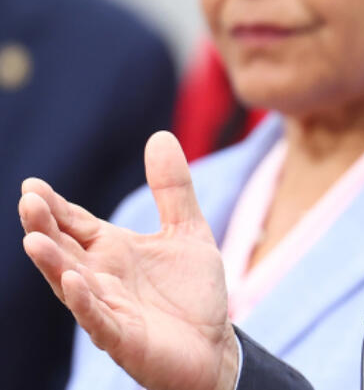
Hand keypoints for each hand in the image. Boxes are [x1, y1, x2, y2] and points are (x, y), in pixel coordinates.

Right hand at [19, 131, 239, 389]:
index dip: (55, 206)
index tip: (32, 185)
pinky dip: (85, 302)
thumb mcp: (188, 231)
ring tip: (32, 240)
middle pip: (65, 249)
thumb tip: (160, 135)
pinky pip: (98, 320)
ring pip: (71, 284)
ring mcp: (108, 309)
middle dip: (44, 228)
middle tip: (27, 201)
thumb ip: (173, 188)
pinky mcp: (123, 337)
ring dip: (53, 265)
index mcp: (113, 251)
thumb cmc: (193, 293)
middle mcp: (102, 278)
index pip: (75, 224)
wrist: (215, 347)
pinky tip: (75, 282)